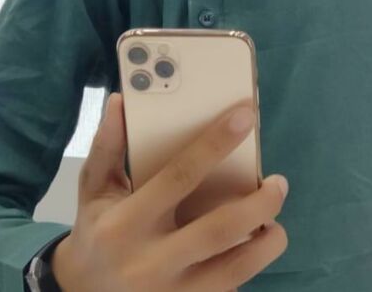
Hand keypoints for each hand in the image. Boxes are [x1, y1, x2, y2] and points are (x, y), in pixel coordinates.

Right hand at [50, 92, 288, 290]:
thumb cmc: (95, 232)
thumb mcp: (93, 190)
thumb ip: (107, 146)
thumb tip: (120, 101)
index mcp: (126, 223)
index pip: (180, 176)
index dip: (216, 143)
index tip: (246, 116)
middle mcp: (149, 262)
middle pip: (219, 230)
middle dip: (259, 204)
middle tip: (279, 182)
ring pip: (234, 270)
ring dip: (266, 244)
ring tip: (276, 224)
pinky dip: (247, 270)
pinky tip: (254, 250)